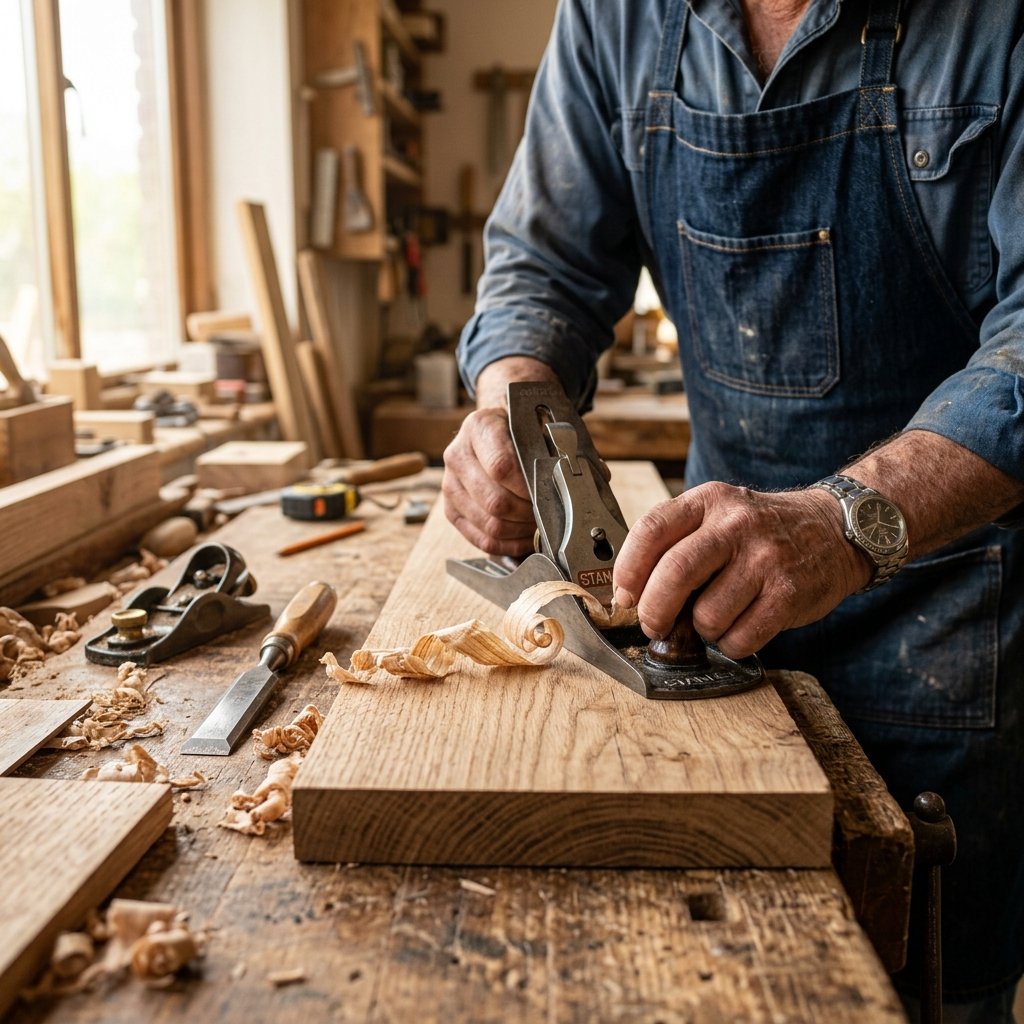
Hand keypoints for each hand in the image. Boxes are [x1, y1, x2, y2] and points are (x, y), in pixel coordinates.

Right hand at [442, 405, 536, 555]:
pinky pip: (481, 539)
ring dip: (520, 531)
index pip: (502, 466)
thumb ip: (544, 448)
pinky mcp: (451, 510)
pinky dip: (508, 544)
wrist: (490, 433)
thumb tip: (570, 479)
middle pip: (495, 501)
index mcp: (478, 427)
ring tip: (537, 525)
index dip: (528, 487)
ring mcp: (450, 485)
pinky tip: (524, 538)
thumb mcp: (530, 426)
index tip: (547, 493)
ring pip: (489, 524)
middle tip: (547, 513)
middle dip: (527, 513)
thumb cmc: (516, 433)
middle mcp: (458, 455)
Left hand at [611, 482, 869, 658]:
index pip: (651, 530)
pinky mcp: (788, 594)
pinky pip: (741, 637)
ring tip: (713, 618)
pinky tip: (739, 628)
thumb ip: (677, 542)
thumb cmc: (761, 531)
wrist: (834, 530)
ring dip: (702, 630)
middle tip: (653, 625)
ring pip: (707, 615)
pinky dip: (730, 643)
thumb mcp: (718, 514)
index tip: (624, 596)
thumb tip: (632, 594)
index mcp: (708, 501)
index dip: (628, 569)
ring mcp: (765, 559)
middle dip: (654, 611)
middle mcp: (736, 525)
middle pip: (675, 573)